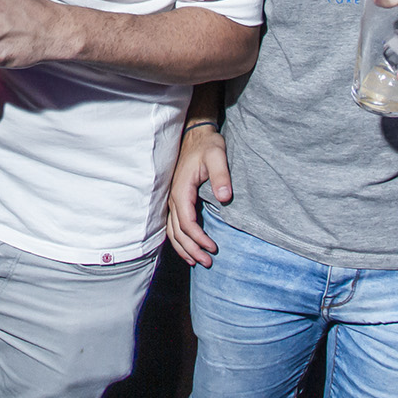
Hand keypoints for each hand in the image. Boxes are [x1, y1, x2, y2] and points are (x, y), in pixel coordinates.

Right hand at [165, 124, 230, 266]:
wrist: (196, 135)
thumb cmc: (207, 145)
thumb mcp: (217, 156)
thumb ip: (221, 176)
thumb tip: (224, 198)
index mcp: (182, 189)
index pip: (186, 221)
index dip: (198, 238)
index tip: (213, 247)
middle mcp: (174, 197)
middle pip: (177, 231)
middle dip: (191, 249)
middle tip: (208, 262)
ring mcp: (173, 199)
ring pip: (172, 231)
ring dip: (184, 248)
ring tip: (199, 261)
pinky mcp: (177, 200)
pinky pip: (173, 225)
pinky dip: (179, 240)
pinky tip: (189, 249)